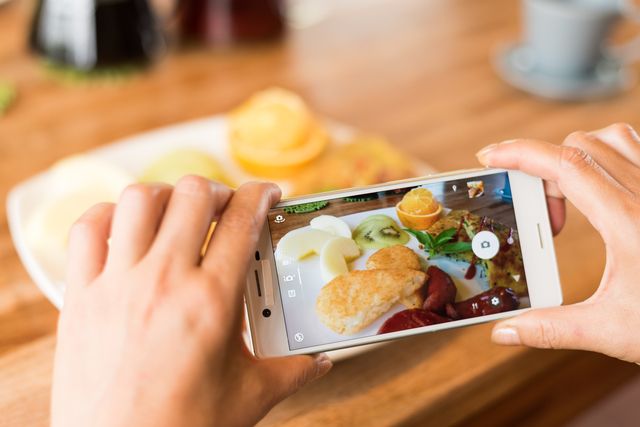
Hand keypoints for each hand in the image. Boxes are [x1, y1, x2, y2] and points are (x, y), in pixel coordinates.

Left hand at [51, 177, 331, 426]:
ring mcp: (117, 283)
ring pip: (139, 199)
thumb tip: (323, 362)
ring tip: (178, 213)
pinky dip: (108, 215)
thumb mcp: (250, 397)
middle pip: (193, 194)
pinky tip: (126, 226)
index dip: (260, 194)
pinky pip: (87, 229)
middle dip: (218, 190)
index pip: (242, 220)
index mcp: (212, 300)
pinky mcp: (80, 295)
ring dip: (166, 195)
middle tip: (225, 207)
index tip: (267, 193)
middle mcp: (164, 280)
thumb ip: (293, 372)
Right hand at [476, 123, 639, 362]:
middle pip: (581, 147)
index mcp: (628, 222)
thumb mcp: (612, 331)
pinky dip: (608, 156)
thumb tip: (505, 332)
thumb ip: (551, 329)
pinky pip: (637, 149)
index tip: (491, 155)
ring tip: (568, 196)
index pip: (565, 165)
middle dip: (545, 169)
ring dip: (577, 157)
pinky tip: (602, 189)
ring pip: (613, 140)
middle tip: (543, 215)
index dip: (521, 153)